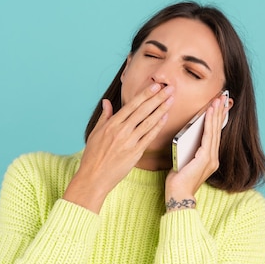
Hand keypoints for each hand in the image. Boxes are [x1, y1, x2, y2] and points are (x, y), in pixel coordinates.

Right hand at [64, 83, 173, 212]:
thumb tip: (107, 102)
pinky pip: (149, 137)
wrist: (93, 177)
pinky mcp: (135, 153)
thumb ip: (104, 116)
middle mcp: (121, 131)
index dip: (145, 94)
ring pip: (149, 122)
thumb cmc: (93, 156)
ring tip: (171, 100)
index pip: (132, 105)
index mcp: (111, 124)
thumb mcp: (95, 133)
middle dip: (158, 97)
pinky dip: (158, 126)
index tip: (155, 85)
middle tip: (169, 88)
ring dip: (162, 109)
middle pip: (143, 110)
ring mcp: (129, 142)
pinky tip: (165, 118)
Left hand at [165, 93, 227, 210]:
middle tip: (222, 97)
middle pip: (217, 131)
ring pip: (214, 132)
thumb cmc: (178, 181)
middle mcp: (213, 158)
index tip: (219, 106)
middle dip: (219, 113)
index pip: (214, 135)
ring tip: (217, 101)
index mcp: (209, 159)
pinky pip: (208, 137)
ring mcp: (211, 159)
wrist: (178, 196)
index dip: (218, 119)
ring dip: (215, 115)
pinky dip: (209, 124)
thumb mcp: (184, 161)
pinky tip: (209, 113)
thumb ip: (188, 149)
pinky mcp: (205, 159)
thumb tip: (187, 136)